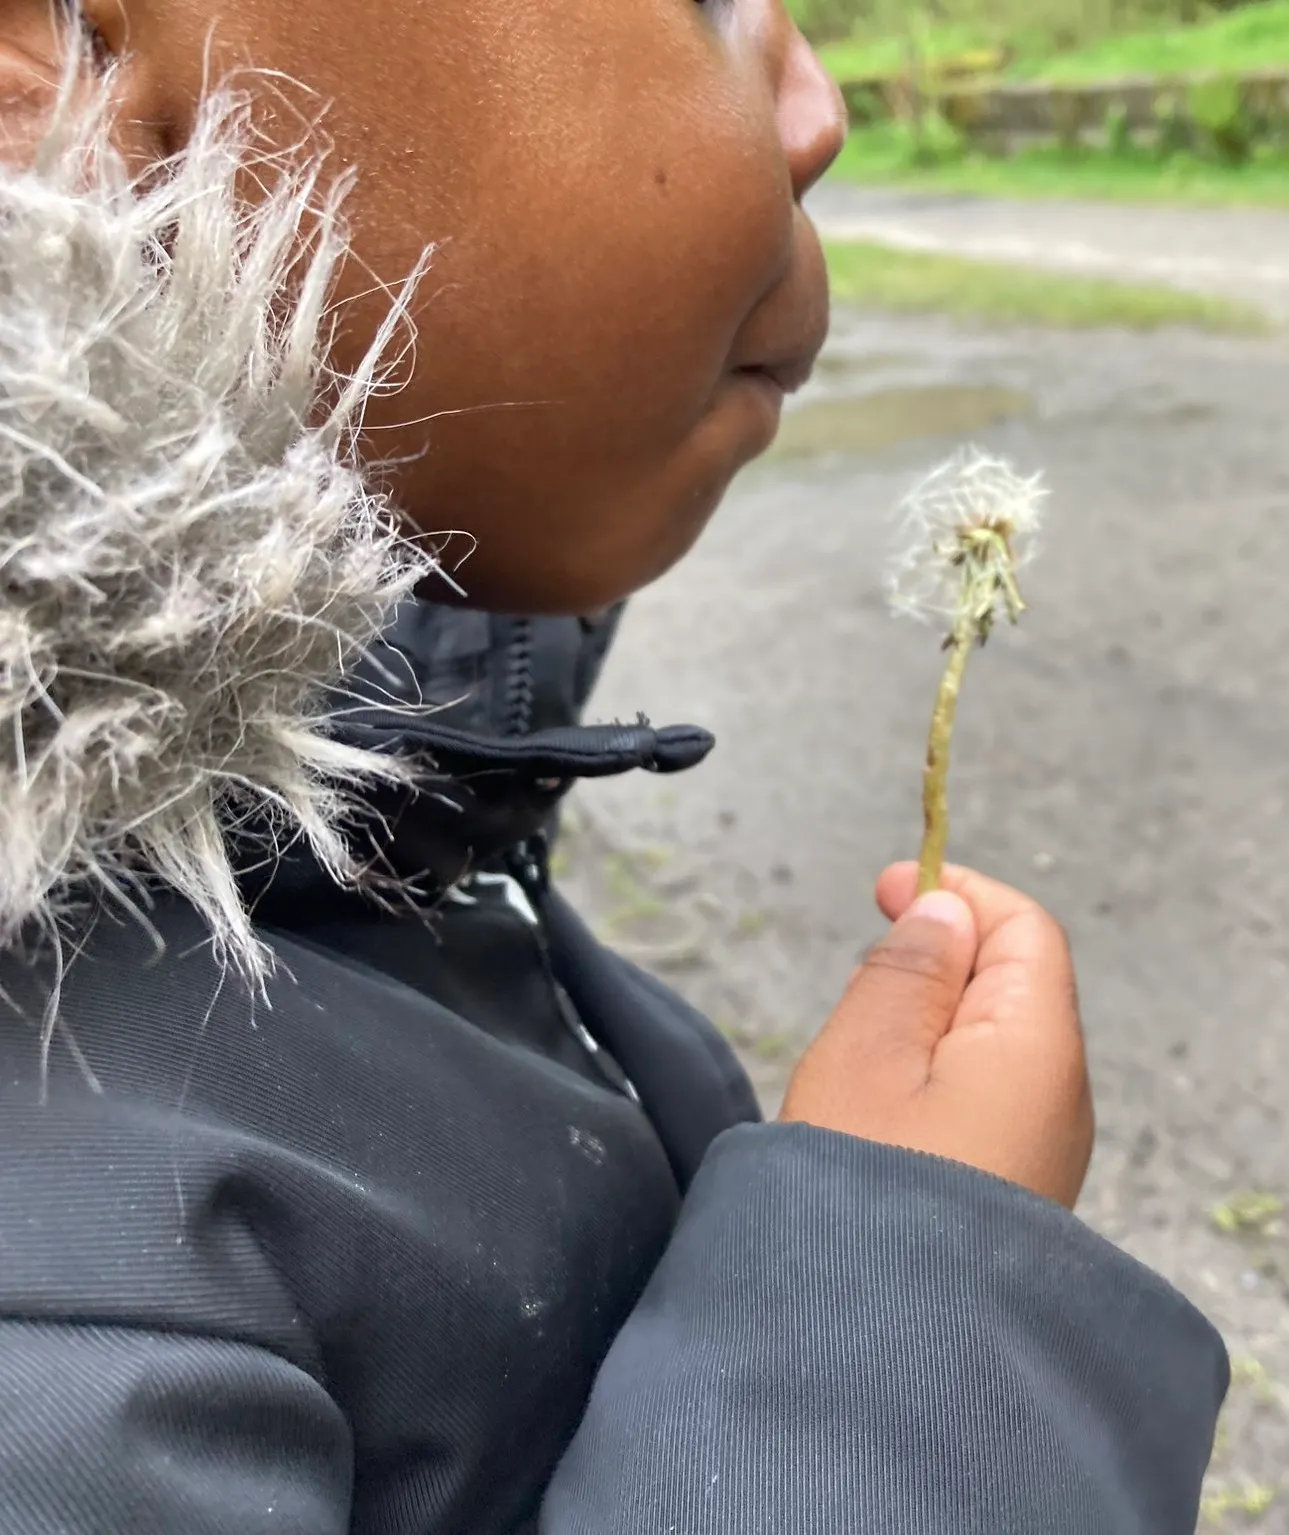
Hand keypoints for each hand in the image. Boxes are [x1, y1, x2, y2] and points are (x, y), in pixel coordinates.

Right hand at [780, 863, 1092, 1207]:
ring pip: (988, 1044)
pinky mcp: (1009, 1187)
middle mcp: (1057, 1094)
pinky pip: (980, 1099)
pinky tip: (876, 1111)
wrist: (879, 1343)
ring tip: (856, 1056)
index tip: (888, 886)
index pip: (1023, 931)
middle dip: (936, 960)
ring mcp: (1039, 1147)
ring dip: (925, 1022)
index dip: (958, 894)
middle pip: (1010, 984)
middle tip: (860, 983)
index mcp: (1034, 1044)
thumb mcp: (867, 1050)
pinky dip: (929, 1077)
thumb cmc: (864, 1189)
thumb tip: (948, 912)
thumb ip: (908, 968)